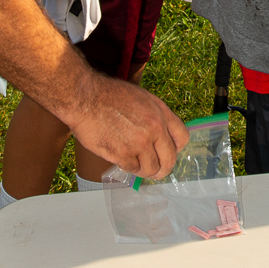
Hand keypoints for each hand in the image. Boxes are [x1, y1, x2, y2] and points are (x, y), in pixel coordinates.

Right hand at [70, 73, 189, 179]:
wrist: (86, 98)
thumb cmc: (110, 95)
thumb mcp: (142, 98)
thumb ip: (156, 116)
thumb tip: (162, 135)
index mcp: (161, 113)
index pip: (182, 137)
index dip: (176, 148)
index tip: (169, 153)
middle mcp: (154, 129)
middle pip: (169, 159)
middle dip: (163, 168)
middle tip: (157, 171)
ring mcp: (139, 143)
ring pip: (151, 169)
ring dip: (145, 170)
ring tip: (137, 165)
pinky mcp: (122, 154)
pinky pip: (132, 170)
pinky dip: (128, 168)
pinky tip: (123, 160)